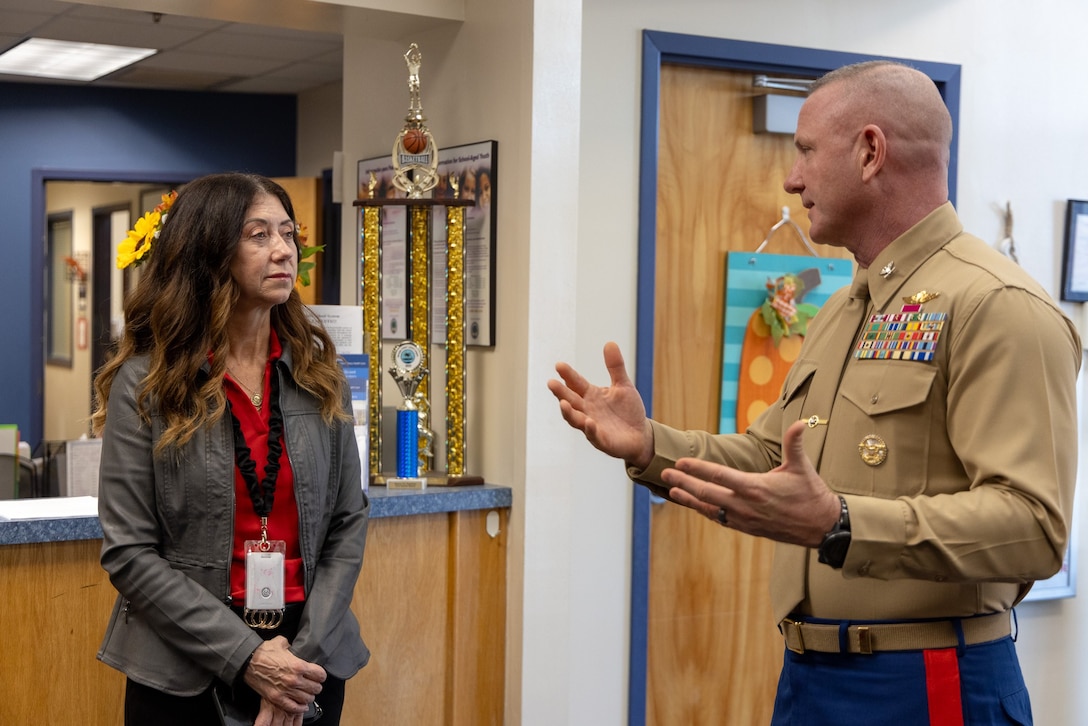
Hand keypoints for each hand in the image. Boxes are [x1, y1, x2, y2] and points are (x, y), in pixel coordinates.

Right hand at [244, 636, 324, 722]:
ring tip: (306, 694)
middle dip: (315, 686)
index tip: (318, 675)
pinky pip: (294, 707)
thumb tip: (294, 647)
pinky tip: (301, 705)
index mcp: (299, 665)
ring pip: (307, 699)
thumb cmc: (264, 651)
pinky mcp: (277, 698)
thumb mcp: (282, 643)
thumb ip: (292, 646)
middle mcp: (295, 679)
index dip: (320, 675)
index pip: (320, 675)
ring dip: (308, 697)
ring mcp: (286, 691)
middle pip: (316, 689)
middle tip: (312, 685)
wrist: (247, 661)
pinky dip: (299, 707)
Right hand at [548, 342, 653, 469]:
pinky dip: (590, 429)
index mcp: (591, 395)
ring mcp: (592, 426)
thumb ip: (615, 366)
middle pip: (570, 400)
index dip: (568, 375)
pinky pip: (593, 435)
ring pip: (575, 419)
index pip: (576, 383)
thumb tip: (610, 342)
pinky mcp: (602, 440)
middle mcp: (587, 410)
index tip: (559, 365)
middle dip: (560, 393)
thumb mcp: (623, 385)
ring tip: (563, 404)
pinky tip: (589, 422)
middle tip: (551, 383)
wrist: (640, 435)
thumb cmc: (628, 411)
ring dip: (568, 412)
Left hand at [662, 420, 840, 545]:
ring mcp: (744, 519)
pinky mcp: (747, 528)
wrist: (821, 527)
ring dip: (689, 498)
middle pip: (707, 493)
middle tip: (664, 473)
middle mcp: (746, 505)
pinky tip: (693, 504)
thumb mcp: (802, 466)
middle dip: (683, 482)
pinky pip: (719, 519)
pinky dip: (703, 510)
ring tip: (671, 490)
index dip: (697, 468)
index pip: (719, 476)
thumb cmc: (811, 494)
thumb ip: (795, 443)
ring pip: (709, 508)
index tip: (680, 461)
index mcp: (756, 487)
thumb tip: (800, 422)